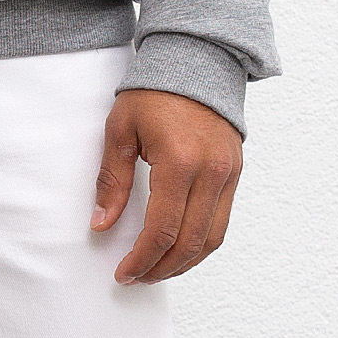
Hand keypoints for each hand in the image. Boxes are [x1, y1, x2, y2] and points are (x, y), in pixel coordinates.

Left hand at [91, 89, 242, 284]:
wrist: (197, 61)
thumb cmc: (155, 92)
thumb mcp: (120, 130)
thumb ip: (111, 180)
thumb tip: (101, 223)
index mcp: (179, 162)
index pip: (162, 230)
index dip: (141, 259)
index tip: (123, 272)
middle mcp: (211, 172)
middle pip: (190, 243)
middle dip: (161, 268)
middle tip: (137, 276)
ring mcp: (228, 174)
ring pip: (212, 239)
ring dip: (185, 262)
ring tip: (157, 270)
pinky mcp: (236, 172)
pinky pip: (222, 221)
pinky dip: (202, 243)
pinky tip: (180, 248)